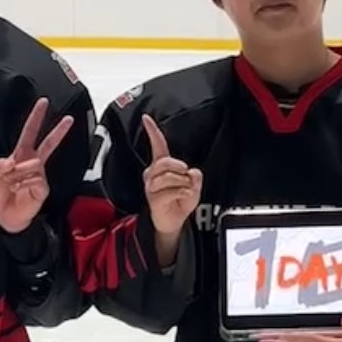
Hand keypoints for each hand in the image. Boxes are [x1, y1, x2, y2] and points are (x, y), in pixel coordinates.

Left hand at [0, 100, 74, 233]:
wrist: (5, 217)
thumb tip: (12, 162)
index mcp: (19, 156)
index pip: (29, 134)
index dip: (35, 118)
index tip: (43, 103)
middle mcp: (32, 164)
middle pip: (47, 143)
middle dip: (57, 131)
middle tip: (68, 118)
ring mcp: (39, 175)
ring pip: (32, 165)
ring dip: (17, 175)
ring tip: (12, 186)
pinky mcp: (42, 188)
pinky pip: (35, 181)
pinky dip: (25, 186)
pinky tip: (22, 192)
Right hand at [142, 114, 201, 266]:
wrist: (173, 222)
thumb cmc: (180, 202)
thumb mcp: (194, 188)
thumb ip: (195, 178)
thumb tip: (193, 172)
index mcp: (161, 167)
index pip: (157, 146)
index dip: (152, 132)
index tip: (146, 118)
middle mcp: (152, 175)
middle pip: (164, 162)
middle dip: (178, 166)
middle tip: (186, 173)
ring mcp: (151, 187)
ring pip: (167, 177)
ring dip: (182, 184)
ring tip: (186, 191)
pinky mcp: (153, 199)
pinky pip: (169, 192)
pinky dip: (182, 193)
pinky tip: (185, 196)